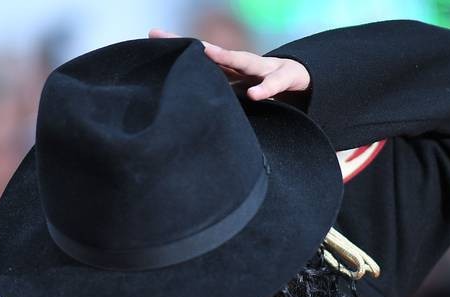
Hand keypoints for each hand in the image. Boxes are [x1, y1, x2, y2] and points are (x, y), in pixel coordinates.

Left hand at [149, 28, 310, 100]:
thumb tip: (183, 106)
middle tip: (170, 41)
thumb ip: (211, 93)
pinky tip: (253, 94)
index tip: (153, 38)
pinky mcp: (282, 78)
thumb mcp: (233, 90)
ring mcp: (261, 68)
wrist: (297, 78)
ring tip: (209, 53)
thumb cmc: (258, 85)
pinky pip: (273, 84)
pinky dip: (264, 88)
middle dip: (192, 46)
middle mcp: (241, 63)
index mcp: (227, 67)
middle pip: (214, 52)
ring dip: (226, 56)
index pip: (199, 56)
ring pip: (243, 61)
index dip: (177, 47)